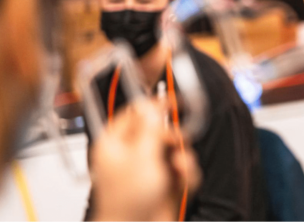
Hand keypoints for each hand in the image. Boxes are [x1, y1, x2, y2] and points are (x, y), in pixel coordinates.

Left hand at [91, 101, 200, 221]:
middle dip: (172, 137)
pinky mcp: (166, 185)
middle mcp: (132, 155)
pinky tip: (183, 180)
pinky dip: (187, 173)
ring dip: (183, 157)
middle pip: (159, 131)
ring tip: (179, 168)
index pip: (134, 114)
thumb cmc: (128, 203)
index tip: (171, 100)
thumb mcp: (141, 157)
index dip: (152, 106)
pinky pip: (184, 169)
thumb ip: (149, 129)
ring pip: (175, 149)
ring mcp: (150, 170)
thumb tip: (151, 105)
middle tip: (175, 141)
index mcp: (115, 145)